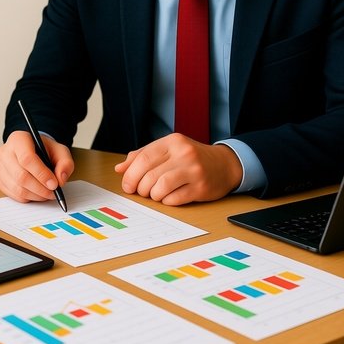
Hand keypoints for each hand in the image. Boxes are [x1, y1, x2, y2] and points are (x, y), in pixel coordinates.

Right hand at [0, 131, 73, 202]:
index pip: (27, 158)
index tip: (54, 184)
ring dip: (36, 195)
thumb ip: (65, 163)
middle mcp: (5, 152)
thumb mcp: (60, 151)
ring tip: (47, 193)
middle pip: (21, 176)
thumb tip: (60, 179)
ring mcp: (0, 167)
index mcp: (18, 139)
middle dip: (40, 188)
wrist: (33, 150)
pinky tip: (37, 193)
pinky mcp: (0, 180)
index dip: (41, 174)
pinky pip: (14, 195)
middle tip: (53, 192)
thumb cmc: (45, 150)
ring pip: (17, 188)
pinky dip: (28, 198)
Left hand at [114, 133, 242, 204]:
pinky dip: (166, 201)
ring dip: (153, 195)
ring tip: (155, 194)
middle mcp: (184, 154)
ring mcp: (194, 171)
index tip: (127, 185)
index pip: (144, 158)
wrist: (224, 164)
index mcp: (172, 141)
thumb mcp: (168, 149)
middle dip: (140, 188)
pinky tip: (168, 197)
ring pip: (161, 187)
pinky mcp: (201, 188)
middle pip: (150, 175)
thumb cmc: (191, 157)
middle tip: (141, 192)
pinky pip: (175, 199)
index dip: (131, 174)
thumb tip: (120, 169)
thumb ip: (143, 156)